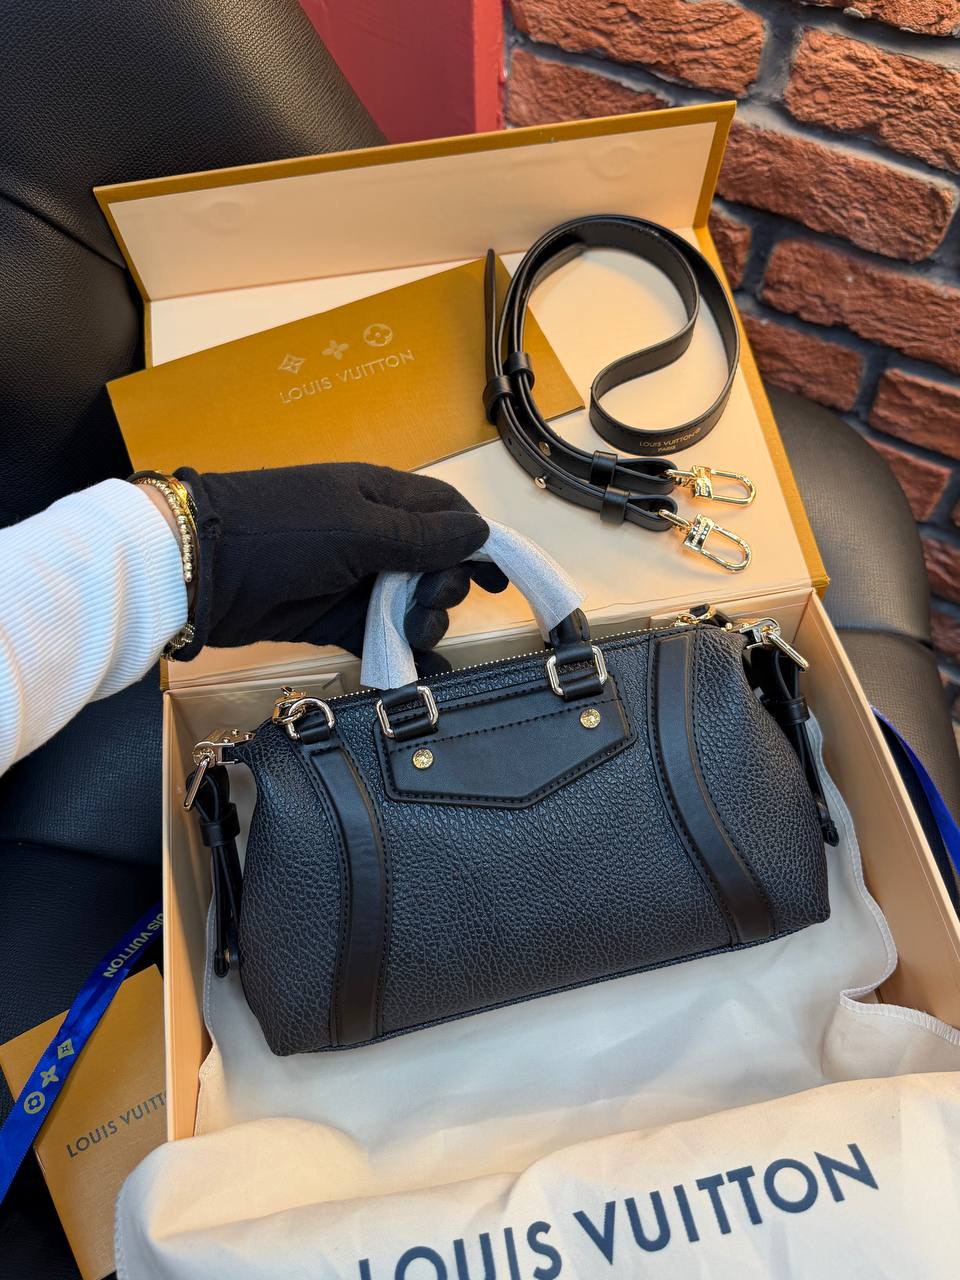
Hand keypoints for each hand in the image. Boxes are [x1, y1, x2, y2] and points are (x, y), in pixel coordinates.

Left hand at [172, 463, 493, 658]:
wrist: (199, 570)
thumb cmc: (281, 533)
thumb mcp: (357, 528)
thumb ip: (420, 537)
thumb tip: (481, 534)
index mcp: (380, 496)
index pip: (446, 513)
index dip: (478, 543)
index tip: (500, 580)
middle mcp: (372, 534)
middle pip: (434, 563)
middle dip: (445, 588)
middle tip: (429, 606)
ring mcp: (351, 578)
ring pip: (409, 603)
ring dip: (422, 622)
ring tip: (412, 635)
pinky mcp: (331, 618)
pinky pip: (378, 636)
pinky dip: (400, 653)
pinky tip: (420, 672)